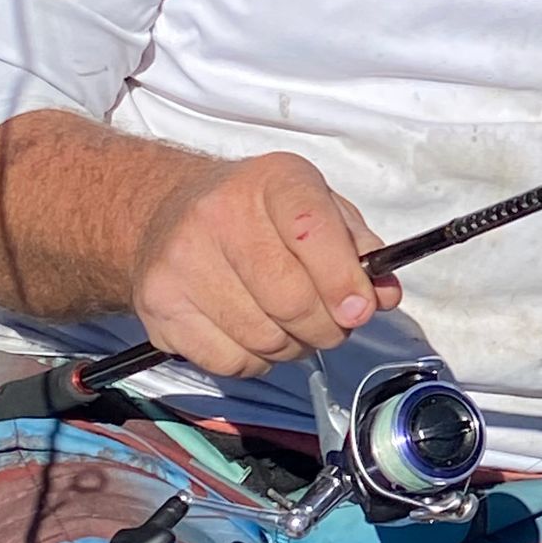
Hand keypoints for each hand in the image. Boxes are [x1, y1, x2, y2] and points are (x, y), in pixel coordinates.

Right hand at [129, 153, 402, 377]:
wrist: (164, 212)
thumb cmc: (259, 214)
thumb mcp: (319, 208)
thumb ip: (359, 249)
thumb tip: (383, 297)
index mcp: (273, 180)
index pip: (313, 230)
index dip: (342, 280)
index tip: (360, 310)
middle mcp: (218, 214)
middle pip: (291, 300)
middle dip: (327, 327)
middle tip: (332, 324)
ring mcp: (182, 261)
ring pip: (264, 339)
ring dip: (293, 346)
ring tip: (290, 325)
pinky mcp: (158, 306)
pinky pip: (230, 362)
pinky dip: (255, 361)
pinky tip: (252, 333)